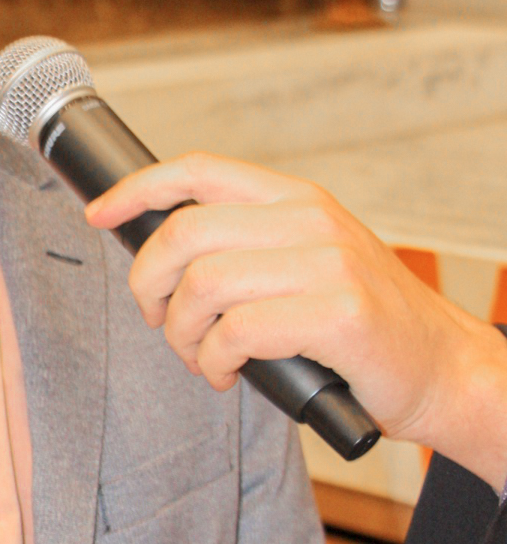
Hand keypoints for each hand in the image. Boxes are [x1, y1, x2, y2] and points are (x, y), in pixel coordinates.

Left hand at [86, 154, 506, 490]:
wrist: (443, 368)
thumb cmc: (363, 324)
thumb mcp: (309, 262)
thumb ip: (248, 247)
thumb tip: (160, 257)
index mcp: (297, 199)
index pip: (199, 170)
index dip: (138, 190)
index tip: (100, 216)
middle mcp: (311, 219)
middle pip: (185, 231)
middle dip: (149, 283)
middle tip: (158, 319)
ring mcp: (328, 264)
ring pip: (204, 284)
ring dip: (181, 333)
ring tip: (198, 356)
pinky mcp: (338, 314)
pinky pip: (237, 331)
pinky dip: (214, 361)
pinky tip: (226, 373)